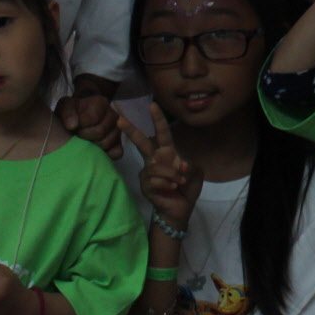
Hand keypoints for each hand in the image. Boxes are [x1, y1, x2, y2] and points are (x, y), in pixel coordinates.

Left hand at [57, 85, 120, 155]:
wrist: (75, 123)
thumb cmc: (71, 114)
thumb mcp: (65, 107)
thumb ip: (67, 113)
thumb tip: (72, 126)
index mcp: (101, 103)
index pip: (93, 117)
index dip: (80, 125)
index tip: (72, 126)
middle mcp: (113, 115)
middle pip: (100, 131)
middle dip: (85, 136)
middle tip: (77, 135)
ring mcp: (117, 131)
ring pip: (107, 143)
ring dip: (92, 146)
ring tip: (84, 142)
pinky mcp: (118, 145)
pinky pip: (116, 153)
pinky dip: (105, 155)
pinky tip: (94, 151)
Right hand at [117, 101, 202, 233]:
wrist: (180, 209)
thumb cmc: (187, 188)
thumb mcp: (195, 172)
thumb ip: (189, 164)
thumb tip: (178, 163)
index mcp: (167, 153)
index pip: (162, 133)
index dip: (158, 119)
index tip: (152, 105)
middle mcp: (155, 160)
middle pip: (142, 142)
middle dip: (132, 130)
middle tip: (119, 119)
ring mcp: (148, 172)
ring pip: (156, 166)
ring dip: (172, 174)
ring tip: (179, 182)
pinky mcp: (145, 185)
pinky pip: (155, 180)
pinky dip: (168, 184)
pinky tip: (172, 188)